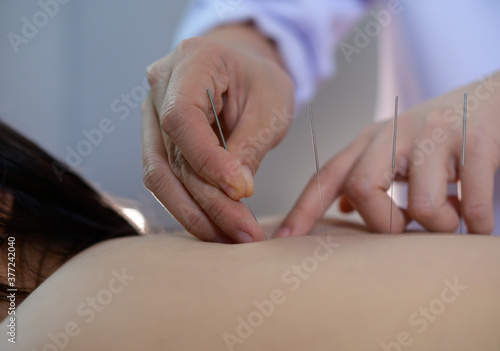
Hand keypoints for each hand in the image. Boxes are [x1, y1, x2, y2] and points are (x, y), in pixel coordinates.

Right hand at [142, 24, 293, 242]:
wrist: (244, 73)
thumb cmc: (261, 82)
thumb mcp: (271, 105)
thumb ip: (250, 145)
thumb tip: (235, 193)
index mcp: (190, 61)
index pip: (181, 118)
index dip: (208, 160)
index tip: (242, 192)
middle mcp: (160, 88)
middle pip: (170, 156)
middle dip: (209, 201)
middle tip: (245, 234)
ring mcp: (152, 116)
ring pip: (160, 177)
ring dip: (195, 214)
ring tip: (231, 238)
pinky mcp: (157, 141)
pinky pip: (166, 180)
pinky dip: (190, 207)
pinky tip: (216, 227)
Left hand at [277, 72, 499, 235]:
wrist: (492, 98)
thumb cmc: (437, 136)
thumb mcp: (396, 150)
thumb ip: (368, 174)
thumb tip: (345, 209)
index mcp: (370, 140)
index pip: (327, 176)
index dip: (302, 210)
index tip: (281, 241)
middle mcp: (394, 134)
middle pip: (361, 188)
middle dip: (384, 223)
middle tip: (407, 226)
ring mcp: (434, 134)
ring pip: (422, 207)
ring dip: (440, 224)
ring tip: (451, 214)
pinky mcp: (475, 140)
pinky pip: (471, 206)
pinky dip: (476, 223)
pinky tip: (477, 219)